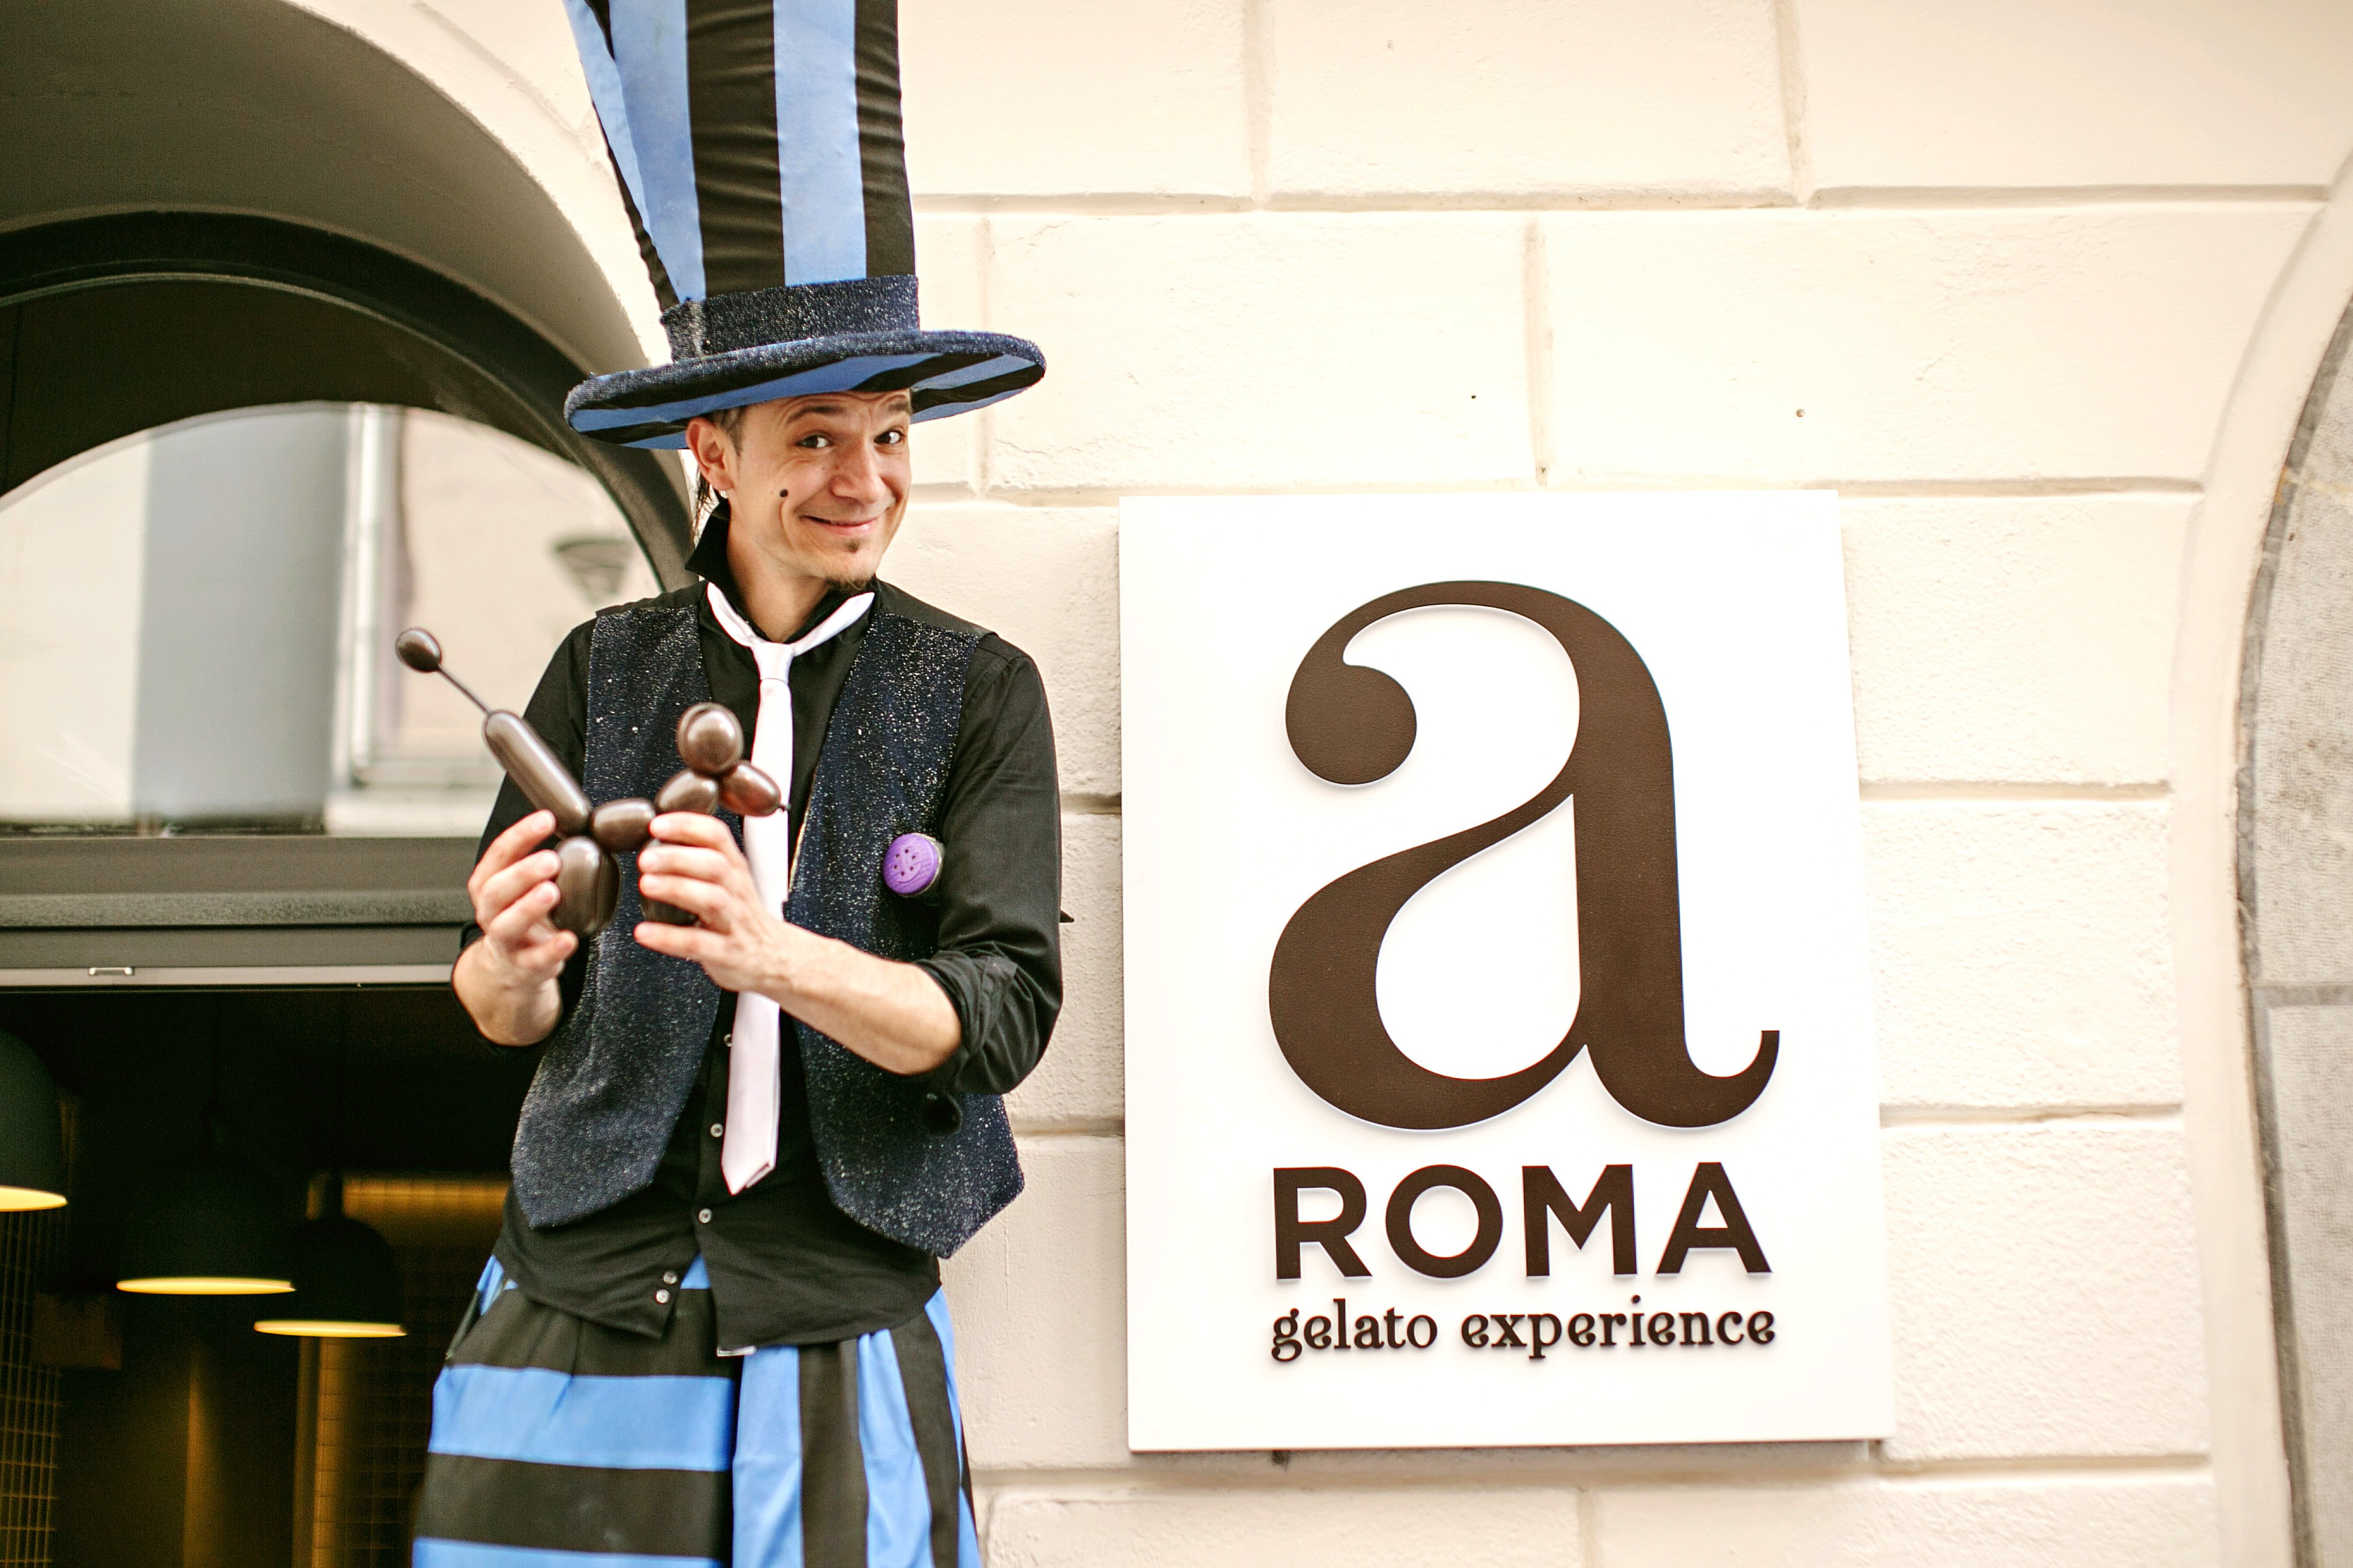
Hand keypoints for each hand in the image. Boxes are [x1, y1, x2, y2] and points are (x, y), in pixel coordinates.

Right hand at [453, 810, 573, 1044]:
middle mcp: (491, 912)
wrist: (511, 970)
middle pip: (496, 889)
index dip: (521, 835)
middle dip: (522, 873)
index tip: (547, 818)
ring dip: (528, 907)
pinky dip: (551, 949)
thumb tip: (582, 826)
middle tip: (551, 859)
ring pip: (507, 925)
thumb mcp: (523, 888)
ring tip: (551, 892)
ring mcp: (505, 942)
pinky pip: (535, 960)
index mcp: (490, 884)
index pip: (499, 855)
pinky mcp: (524, 967)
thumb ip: (542, 863)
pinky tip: (569, 938)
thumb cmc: (525, 918)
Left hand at [633, 812, 793, 994]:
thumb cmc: (740, 916)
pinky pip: (699, 943)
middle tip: (646, 858)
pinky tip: (644, 932)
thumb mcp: (730, 881)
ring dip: (676, 889)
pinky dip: (669, 937)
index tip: (657, 824)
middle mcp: (737, 890)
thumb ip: (699, 859)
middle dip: (678, 857)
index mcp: (735, 868)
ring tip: (646, 885)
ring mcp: (734, 922)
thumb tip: (653, 838)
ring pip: (711, 900)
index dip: (688, 826)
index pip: (717, 836)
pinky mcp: (726, 952)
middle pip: (715, 865)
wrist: (773, 957)